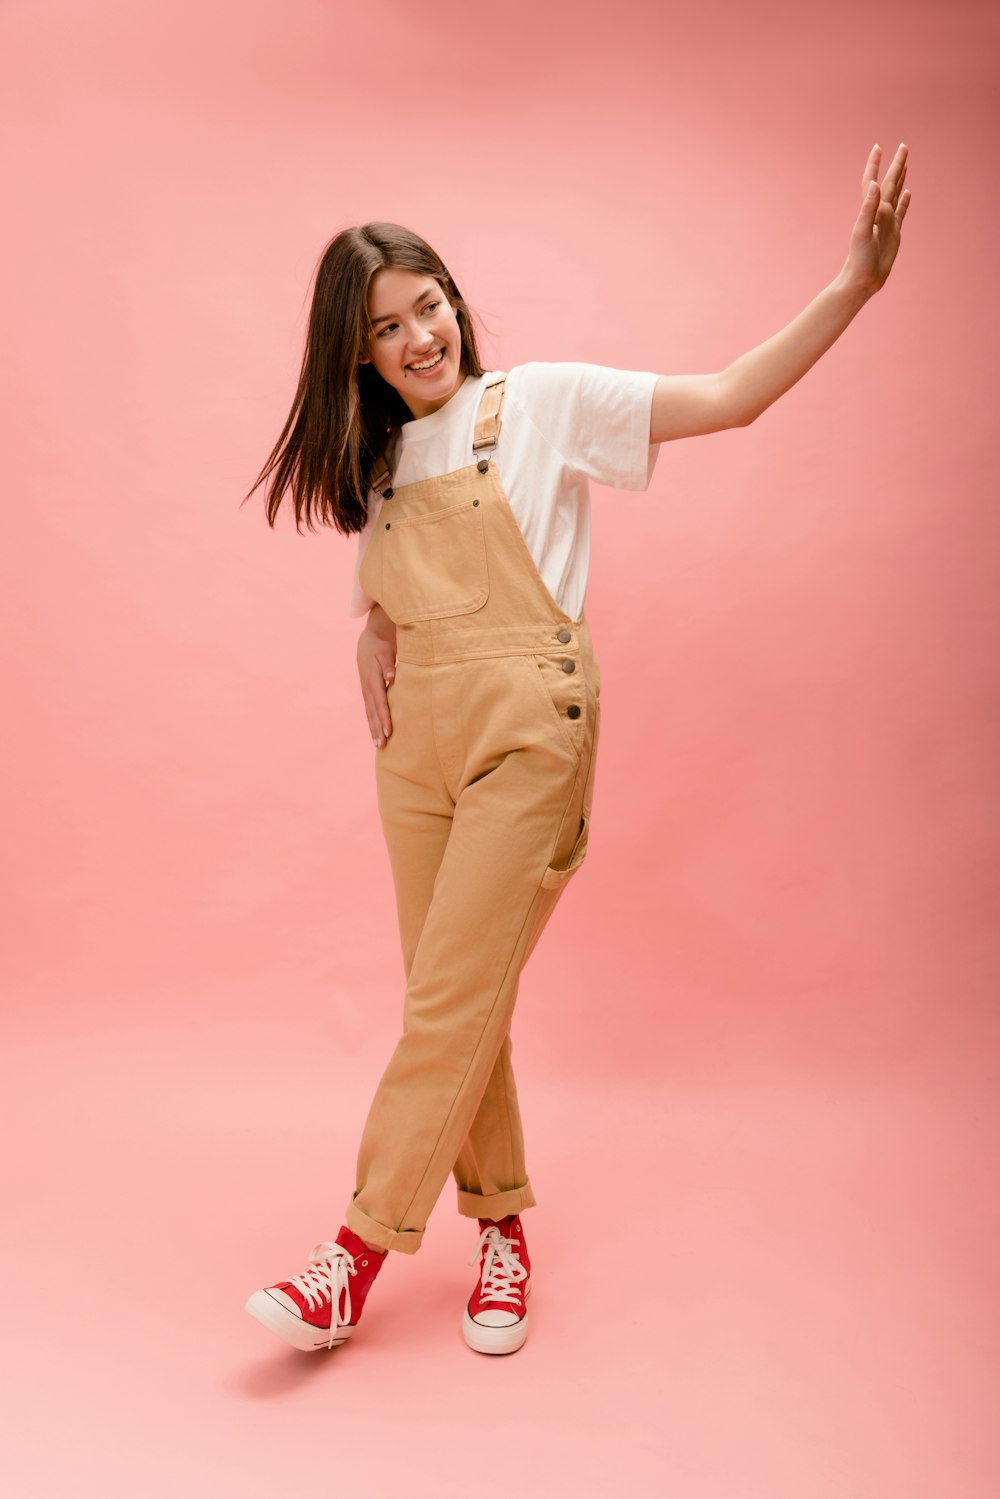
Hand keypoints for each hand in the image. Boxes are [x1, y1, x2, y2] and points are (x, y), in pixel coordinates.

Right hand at [356, 604, 396, 747]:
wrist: (368, 642)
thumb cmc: (380, 647)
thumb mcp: (385, 652)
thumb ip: (388, 665)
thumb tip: (391, 677)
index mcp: (373, 679)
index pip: (380, 702)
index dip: (385, 717)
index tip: (389, 731)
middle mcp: (367, 689)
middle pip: (373, 712)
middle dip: (378, 729)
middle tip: (383, 745)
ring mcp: (366, 692)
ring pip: (370, 714)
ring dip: (374, 729)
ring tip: (379, 745)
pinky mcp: (367, 694)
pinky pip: (369, 712)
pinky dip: (372, 724)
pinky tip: (376, 735)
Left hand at [840, 143, 910, 298]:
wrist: (863, 279)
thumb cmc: (859, 258)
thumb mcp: (863, 232)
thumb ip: (868, 208)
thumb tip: (875, 185)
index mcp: (871, 210)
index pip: (873, 182)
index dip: (874, 165)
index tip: (878, 147)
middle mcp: (879, 213)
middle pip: (890, 183)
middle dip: (896, 165)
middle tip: (903, 146)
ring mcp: (888, 222)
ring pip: (895, 194)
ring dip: (900, 179)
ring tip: (905, 164)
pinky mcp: (894, 233)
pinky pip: (901, 212)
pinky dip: (904, 201)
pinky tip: (908, 193)